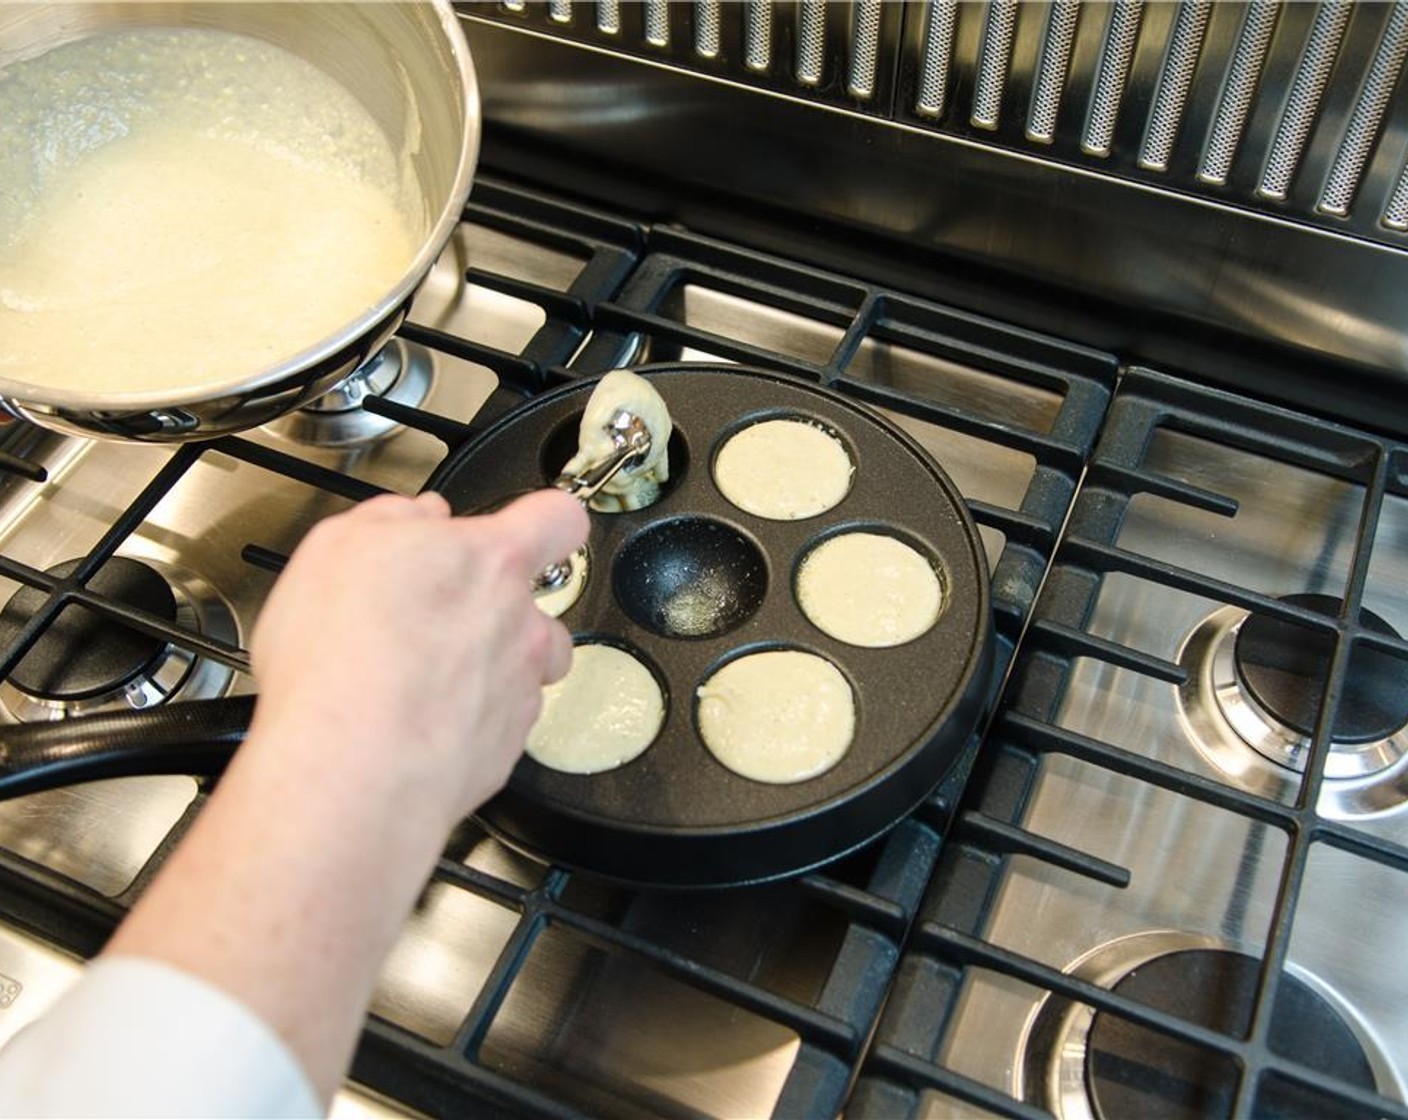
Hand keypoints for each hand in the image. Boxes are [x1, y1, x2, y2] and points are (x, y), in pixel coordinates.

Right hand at [246, 488, 587, 828]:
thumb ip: (393, 518)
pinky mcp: (506, 747)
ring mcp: (519, 689)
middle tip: (438, 623)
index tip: (530, 527)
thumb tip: (419, 515)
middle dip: (498, 612)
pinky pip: (499, 723)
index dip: (547, 520)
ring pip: (526, 669)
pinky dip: (468, 723)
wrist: (351, 766)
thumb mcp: (339, 546)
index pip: (558, 518)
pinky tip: (417, 722)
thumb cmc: (343, 657)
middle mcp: (521, 624)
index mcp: (490, 561)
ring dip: (491, 670)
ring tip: (428, 678)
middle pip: (539, 607)